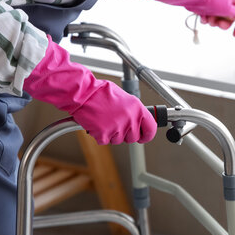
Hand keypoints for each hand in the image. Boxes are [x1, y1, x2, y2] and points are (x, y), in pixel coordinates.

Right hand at [23, 36, 156, 144]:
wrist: (83, 93)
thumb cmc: (101, 93)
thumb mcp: (124, 98)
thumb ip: (133, 110)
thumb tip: (138, 120)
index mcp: (137, 108)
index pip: (151, 128)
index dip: (147, 135)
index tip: (144, 137)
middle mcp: (130, 118)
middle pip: (133, 137)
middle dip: (125, 134)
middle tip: (115, 124)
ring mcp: (117, 127)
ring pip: (118, 140)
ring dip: (111, 134)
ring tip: (104, 120)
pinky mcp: (104, 134)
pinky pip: (105, 141)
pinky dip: (99, 135)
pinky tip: (96, 124)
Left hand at [143, 0, 234, 35]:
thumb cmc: (211, 0)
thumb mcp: (228, 9)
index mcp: (233, 0)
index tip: (234, 34)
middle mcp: (225, 1)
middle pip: (230, 18)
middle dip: (223, 24)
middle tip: (217, 24)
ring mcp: (215, 5)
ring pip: (219, 20)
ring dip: (214, 22)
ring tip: (208, 18)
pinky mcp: (206, 8)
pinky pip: (210, 18)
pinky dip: (207, 20)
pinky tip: (203, 17)